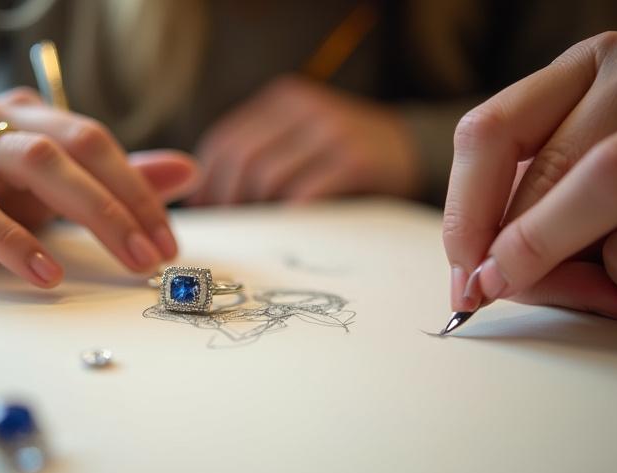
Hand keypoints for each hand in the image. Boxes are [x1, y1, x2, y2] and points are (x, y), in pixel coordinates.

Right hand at [0, 88, 197, 287]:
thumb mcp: (44, 185)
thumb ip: (112, 180)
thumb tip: (187, 172)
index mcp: (33, 118)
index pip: (100, 143)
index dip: (141, 190)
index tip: (169, 241)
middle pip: (76, 149)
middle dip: (124, 204)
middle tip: (154, 255)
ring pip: (33, 165)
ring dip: (89, 214)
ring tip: (124, 261)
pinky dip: (12, 240)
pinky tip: (45, 273)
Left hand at [187, 75, 419, 204]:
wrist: (410, 150)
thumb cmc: (341, 155)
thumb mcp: (300, 136)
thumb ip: (262, 151)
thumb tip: (209, 198)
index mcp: (283, 99)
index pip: (225, 139)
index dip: (209, 180)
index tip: (206, 209)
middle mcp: (305, 108)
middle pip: (242, 159)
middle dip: (228, 199)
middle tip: (229, 226)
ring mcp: (332, 131)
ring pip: (268, 177)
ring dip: (256, 210)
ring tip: (256, 229)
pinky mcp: (355, 160)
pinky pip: (304, 193)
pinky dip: (287, 214)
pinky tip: (286, 227)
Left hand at [443, 31, 616, 320]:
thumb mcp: (577, 165)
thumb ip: (529, 209)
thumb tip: (489, 281)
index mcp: (585, 68)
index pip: (488, 133)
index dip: (465, 213)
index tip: (462, 270)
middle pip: (548, 171)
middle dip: (518, 247)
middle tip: (499, 288)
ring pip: (606, 191)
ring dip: (585, 259)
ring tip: (601, 275)